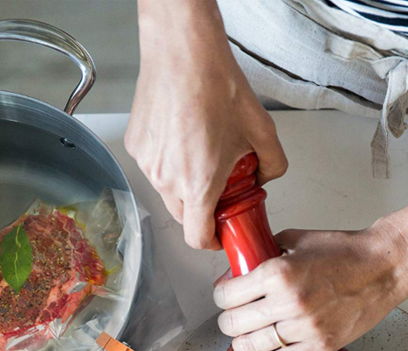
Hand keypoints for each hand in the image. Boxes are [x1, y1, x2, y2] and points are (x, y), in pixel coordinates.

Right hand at [125, 0, 287, 249]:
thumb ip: (272, 165)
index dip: (211, 242)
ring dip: (184, 184)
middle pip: (182, 216)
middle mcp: (167, 178)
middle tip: (218, 188)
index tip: (219, 234)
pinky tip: (182, 135)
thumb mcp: (262, 130)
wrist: (182, 51)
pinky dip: (169, 162)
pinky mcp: (135, 146)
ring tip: (201, 151)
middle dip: (202, 211)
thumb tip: (265, 178)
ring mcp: (147, 163)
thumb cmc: (216, 85)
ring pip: (166, 190)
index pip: (197, 237)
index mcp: (198, 183)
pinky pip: (153, 167)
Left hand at [213, 223, 407, 350]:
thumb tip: (233, 274)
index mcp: (277, 274)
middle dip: (228, 319)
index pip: (226, 296)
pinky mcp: (320, 347)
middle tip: (235, 314)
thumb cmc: (341, 250)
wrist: (383, 267)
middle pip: (233, 324)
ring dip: (240, 343)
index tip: (225, 295)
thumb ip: (260, 254)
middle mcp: (288, 303)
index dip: (220, 296)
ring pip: (249, 347)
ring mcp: (305, 329)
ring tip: (247, 335)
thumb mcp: (293, 240)